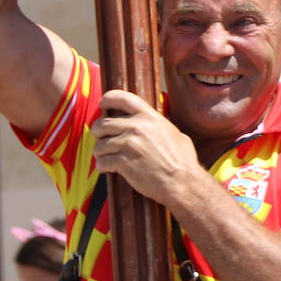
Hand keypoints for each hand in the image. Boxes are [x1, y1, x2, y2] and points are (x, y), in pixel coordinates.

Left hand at [91, 89, 202, 206]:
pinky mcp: (123, 162)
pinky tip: (107, 168)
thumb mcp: (174, 133)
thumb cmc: (182, 160)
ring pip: (100, 144)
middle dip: (98, 131)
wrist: (182, 181)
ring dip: (100, 151)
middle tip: (102, 138)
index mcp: (149, 117)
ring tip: (105, 156)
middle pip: (103, 123)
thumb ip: (159, 125)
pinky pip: (102, 162)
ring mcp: (129, 144)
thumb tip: (153, 123)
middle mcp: (137, 127)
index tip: (103, 104)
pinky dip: (102, 165)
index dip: (108, 99)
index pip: (122, 98)